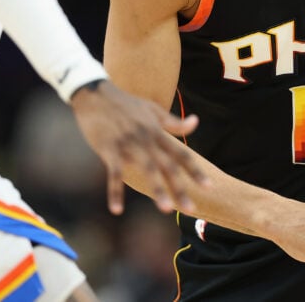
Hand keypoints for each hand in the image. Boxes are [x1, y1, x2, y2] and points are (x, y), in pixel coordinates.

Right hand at [69, 79, 206, 214]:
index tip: (209, 187)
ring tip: (166, 210)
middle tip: (192, 210)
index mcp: (157, 131)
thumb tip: (196, 122)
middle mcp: (147, 138)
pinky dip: (115, 191)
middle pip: (167, 166)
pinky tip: (116, 210)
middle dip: (180, 188)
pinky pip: (114, 173)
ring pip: (147, 169)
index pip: (181, 154)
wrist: (95, 94)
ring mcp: (128, 143)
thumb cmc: (126, 104)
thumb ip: (173, 122)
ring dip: (157, 189)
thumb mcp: (152, 110)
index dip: (195, 171)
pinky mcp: (108, 148)